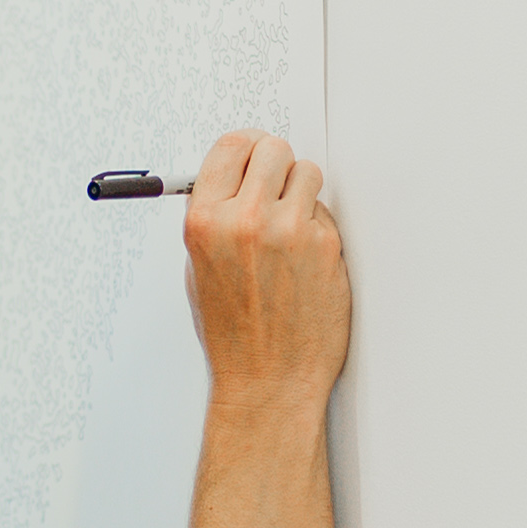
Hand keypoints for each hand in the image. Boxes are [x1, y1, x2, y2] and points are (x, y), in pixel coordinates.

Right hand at [179, 131, 349, 405]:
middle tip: (276, 188)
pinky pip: (326, 214)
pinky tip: (304, 263)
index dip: (246, 146)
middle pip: (273, 149)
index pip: (230, 147)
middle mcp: (246, 221)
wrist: (268, 381)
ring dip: (302, 193)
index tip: (253, 151)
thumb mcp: (199, 269)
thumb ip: (214, 217)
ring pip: (307, 174)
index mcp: (205, 222)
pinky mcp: (327, 247)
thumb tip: (236, 176)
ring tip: (290, 230)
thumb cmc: (233, 333)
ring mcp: (290, 232)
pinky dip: (318, 229)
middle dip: (276, 165)